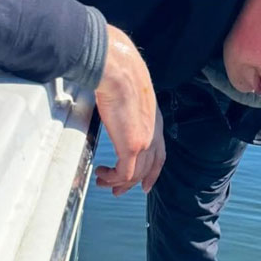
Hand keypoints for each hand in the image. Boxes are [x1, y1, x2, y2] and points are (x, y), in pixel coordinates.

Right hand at [93, 25, 165, 195]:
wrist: (117, 70)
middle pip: (147, 168)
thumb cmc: (119, 73)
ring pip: (134, 174)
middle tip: (117, 191)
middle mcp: (154, 134)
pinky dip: (112, 177)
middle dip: (131, 184)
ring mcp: (144, 142)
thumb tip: (114, 107)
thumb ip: (126, 107)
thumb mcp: (129, 95)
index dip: (152, 172)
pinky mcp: (132, 146)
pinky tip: (101, 173)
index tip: (145, 185)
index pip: (159, 154)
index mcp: (156, 122)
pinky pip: (123, 173)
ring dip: (117, 182)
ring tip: (102, 181)